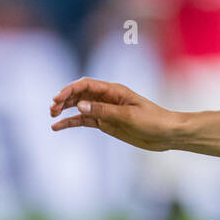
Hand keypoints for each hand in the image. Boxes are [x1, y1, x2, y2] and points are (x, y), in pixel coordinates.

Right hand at [49, 77, 176, 150]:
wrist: (168, 134)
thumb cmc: (153, 121)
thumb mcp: (128, 116)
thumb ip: (104, 111)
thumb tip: (80, 105)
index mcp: (114, 91)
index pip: (86, 85)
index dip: (69, 90)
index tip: (57, 99)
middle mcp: (107, 98)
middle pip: (80, 93)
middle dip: (64, 98)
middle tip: (52, 109)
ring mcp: (106, 110)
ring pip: (79, 106)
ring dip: (65, 109)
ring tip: (52, 115)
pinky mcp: (106, 123)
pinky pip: (84, 120)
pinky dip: (71, 122)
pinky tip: (58, 126)